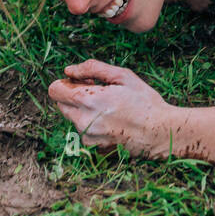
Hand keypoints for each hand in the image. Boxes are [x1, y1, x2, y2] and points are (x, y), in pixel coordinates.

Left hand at [48, 60, 171, 157]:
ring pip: (72, 117)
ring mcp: (87, 137)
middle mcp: (82, 121)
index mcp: (87, 100)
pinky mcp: (94, 147)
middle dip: (73, 95)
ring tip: (109, 106)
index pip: (54, 90)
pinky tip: (112, 119)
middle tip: (98, 91)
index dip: (67, 82)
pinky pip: (83, 130)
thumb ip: (92, 68)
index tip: (84, 82)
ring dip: (82, 109)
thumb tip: (69, 70)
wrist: (160, 132)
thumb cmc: (144, 101)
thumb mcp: (122, 76)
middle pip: (60, 104)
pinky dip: (91, 123)